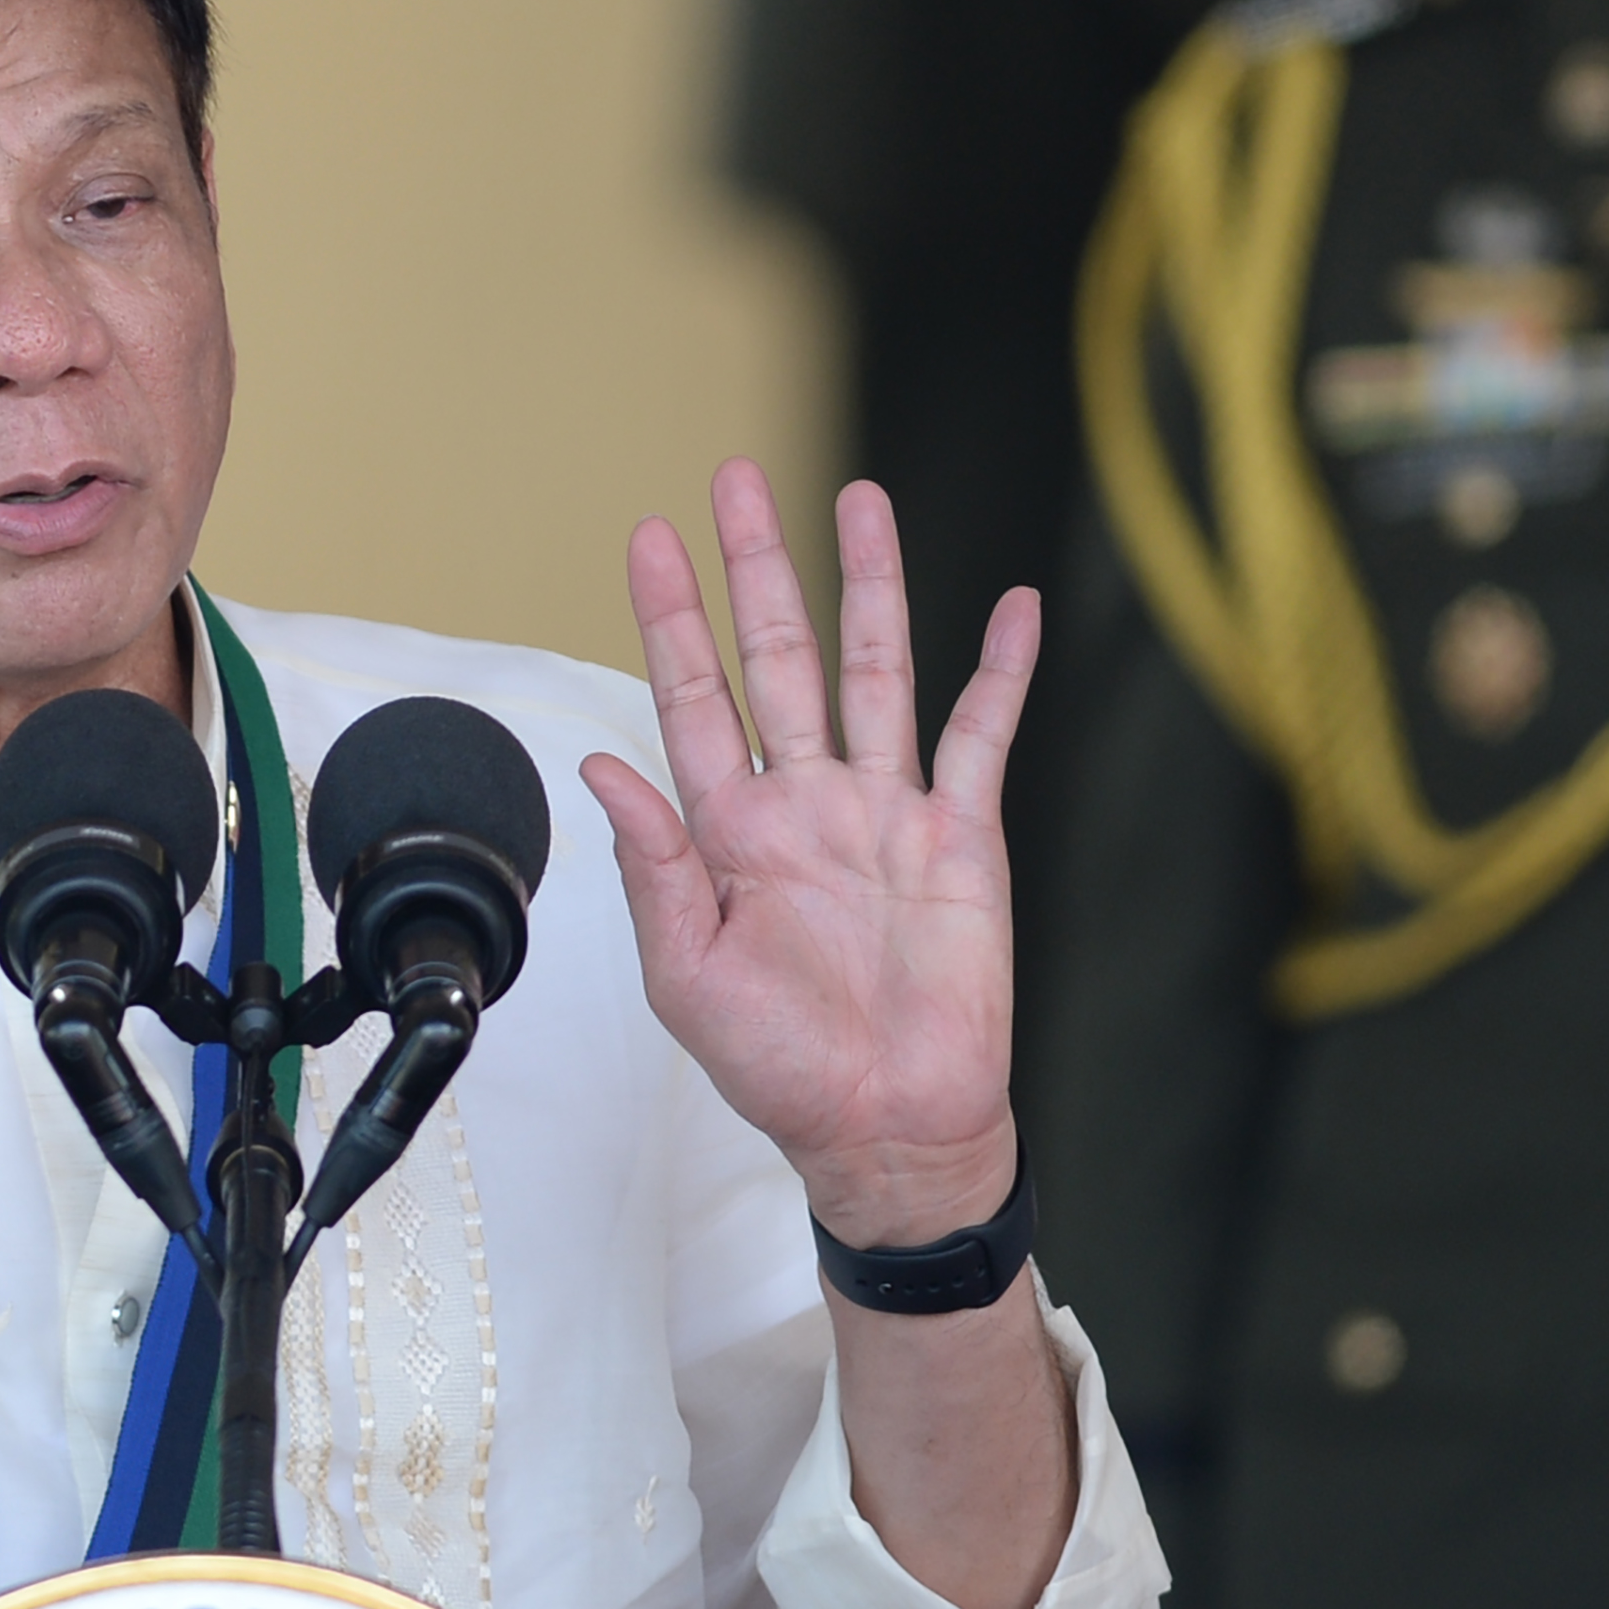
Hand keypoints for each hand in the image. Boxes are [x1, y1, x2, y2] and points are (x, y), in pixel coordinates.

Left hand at [584, 466, 1032, 1245]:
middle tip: (736, 479)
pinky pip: (983, 738)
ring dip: (869, 586)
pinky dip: (1000, 671)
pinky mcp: (962, 838)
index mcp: (728, 834)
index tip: (649, 539)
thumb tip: (598, 765)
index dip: (672, 618)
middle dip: (758, 568)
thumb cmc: (779, 1068)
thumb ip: (650, 866)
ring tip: (859, 498)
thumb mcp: (686, 977)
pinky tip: (1010, 606)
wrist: (886, 1129)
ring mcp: (886, 812)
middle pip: (779, 657)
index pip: (692, 698)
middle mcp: (805, 803)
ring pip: (876, 670)